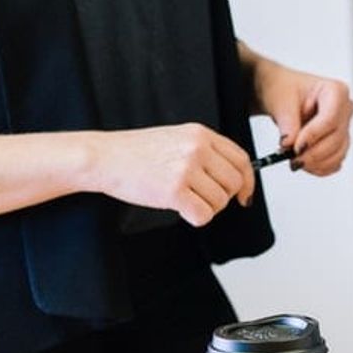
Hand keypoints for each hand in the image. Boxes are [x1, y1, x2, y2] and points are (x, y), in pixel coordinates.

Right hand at [82, 123, 254, 226]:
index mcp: (200, 134)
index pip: (241, 159)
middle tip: (203, 199)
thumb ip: (205, 152)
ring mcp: (186, 169)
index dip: (247, 181)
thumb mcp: (176, 138)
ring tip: (184, 200)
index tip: (243, 194)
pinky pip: (203, 215)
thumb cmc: (136, 152)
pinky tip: (180, 209)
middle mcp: (197, 149)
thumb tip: (233, 177)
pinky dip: (195, 218)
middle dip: (222, 198)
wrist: (105, 157)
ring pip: (219, 201)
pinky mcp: (174, 191)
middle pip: (234, 183)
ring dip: (206, 208)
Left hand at [253, 60, 352, 175]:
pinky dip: (319, 167)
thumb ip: (287, 123)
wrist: (282, 97)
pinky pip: (335, 162)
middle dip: (312, 153)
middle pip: (336, 139)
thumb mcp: (280, 101)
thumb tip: (289, 144)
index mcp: (336, 91)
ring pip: (338, 153)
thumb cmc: (284, 90)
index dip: (314, 136)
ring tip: (294, 161)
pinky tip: (304, 163)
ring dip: (316, 163)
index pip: (330, 118)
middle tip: (291, 159)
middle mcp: (344, 109)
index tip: (296, 147)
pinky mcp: (339, 144)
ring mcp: (344, 128)